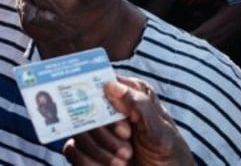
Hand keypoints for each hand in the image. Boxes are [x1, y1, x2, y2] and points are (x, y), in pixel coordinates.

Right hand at [63, 77, 193, 165]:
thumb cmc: (168, 151)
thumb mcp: (159, 129)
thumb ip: (139, 104)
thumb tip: (111, 85)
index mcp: (129, 95)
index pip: (104, 83)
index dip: (106, 100)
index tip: (121, 123)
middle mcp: (109, 109)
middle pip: (86, 110)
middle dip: (105, 134)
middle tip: (127, 149)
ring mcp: (97, 131)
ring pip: (79, 132)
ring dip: (99, 151)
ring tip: (123, 162)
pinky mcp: (87, 150)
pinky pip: (72, 151)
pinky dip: (87, 161)